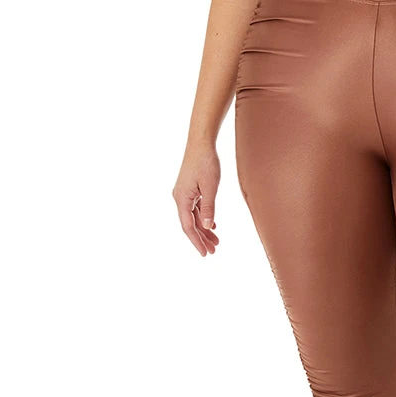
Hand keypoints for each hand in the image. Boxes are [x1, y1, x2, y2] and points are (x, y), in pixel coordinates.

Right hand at [173, 141, 220, 255]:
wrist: (201, 143)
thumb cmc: (206, 163)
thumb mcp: (210, 187)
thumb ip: (209, 208)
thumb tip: (206, 227)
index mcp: (182, 199)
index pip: (188, 227)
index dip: (196, 241)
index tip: (205, 253)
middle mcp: (180, 198)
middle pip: (189, 224)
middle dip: (201, 238)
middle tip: (213, 251)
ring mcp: (184, 193)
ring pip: (193, 217)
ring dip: (203, 229)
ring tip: (216, 241)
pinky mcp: (189, 189)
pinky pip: (195, 208)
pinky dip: (203, 217)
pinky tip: (212, 225)